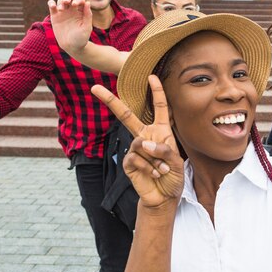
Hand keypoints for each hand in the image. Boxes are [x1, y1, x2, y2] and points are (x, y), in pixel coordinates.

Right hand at [48, 0, 92, 54]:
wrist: (72, 47)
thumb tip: (88, 2)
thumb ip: (88, 15)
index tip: (75, 5)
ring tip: (61, 9)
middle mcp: (72, 10)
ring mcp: (63, 12)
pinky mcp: (55, 16)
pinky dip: (51, 3)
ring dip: (61, 0)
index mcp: (81, 11)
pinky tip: (52, 5)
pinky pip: (52, 6)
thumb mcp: (87, 27)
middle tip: (67, 2)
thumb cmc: (81, 38)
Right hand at [92, 75, 184, 207]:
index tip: (151, 75)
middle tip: (94, 87)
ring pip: (139, 144)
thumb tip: (143, 143)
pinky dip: (148, 167)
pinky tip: (153, 174)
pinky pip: (135, 158)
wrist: (164, 196)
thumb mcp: (176, 161)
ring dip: (155, 159)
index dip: (156, 92)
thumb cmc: (173, 176)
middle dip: (111, 101)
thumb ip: (163, 150)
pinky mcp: (129, 162)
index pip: (159, 107)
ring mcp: (136, 149)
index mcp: (161, 131)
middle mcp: (146, 136)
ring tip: (162, 169)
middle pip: (127, 116)